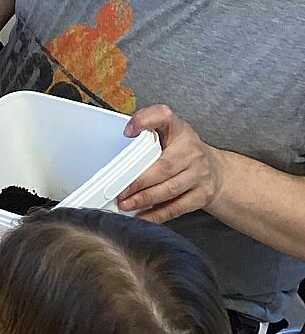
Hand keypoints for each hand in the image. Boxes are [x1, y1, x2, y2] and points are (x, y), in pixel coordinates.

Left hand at [118, 104, 224, 222]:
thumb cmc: (183, 150)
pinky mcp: (201, 195)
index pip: (163, 116)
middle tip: (119, 190)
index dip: (145, 121)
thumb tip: (125, 133)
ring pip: (170, 189)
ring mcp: (199, 175)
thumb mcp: (167, 130)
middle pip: (164, 167)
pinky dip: (157, 214)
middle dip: (139, 181)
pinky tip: (142, 216)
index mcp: (179, 130)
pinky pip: (177, 207)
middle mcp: (192, 151)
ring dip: (144, 199)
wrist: (215, 170)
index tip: (128, 131)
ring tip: (126, 204)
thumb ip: (146, 127)